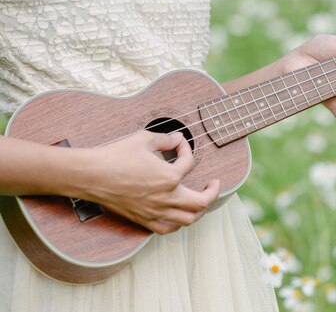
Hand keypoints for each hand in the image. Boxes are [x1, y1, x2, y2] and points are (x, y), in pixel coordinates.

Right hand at [80, 131, 219, 233]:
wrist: (91, 175)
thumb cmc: (115, 156)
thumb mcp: (144, 139)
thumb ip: (166, 139)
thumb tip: (178, 138)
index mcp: (169, 177)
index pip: (189, 163)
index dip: (186, 150)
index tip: (180, 144)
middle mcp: (166, 198)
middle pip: (201, 202)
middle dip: (212, 192)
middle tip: (214, 184)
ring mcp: (155, 211)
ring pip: (188, 219)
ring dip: (199, 210)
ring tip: (201, 201)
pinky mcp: (143, 219)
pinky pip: (167, 229)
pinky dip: (178, 223)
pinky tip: (178, 215)